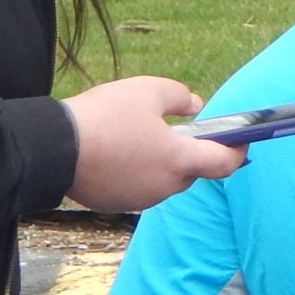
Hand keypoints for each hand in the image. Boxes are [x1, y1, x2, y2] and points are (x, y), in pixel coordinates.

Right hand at [61, 76, 241, 211]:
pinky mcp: (116, 204)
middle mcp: (164, 186)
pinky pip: (138, 187)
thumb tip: (196, 106)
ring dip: (161, 163)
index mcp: (178, 161)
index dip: (237, 151)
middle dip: (191, 153)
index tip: (242, 140)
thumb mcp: (147, 90)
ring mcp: (139, 199)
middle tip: (178, 130)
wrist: (51, 148)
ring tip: (140, 137)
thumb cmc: (103, 117)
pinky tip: (118, 153)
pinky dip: (137, 172)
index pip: (224, 163)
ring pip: (163, 180)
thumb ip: (180, 96)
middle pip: (191, 172)